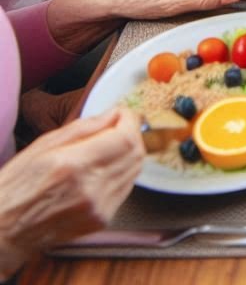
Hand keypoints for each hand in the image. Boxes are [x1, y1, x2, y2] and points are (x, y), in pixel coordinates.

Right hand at [0, 109, 143, 275]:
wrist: (4, 229)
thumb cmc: (16, 186)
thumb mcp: (43, 145)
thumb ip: (84, 127)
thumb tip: (114, 114)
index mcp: (73, 166)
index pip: (125, 138)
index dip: (130, 120)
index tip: (124, 113)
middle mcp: (90, 189)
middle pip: (136, 154)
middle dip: (133, 133)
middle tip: (120, 126)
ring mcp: (98, 208)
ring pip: (135, 170)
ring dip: (129, 152)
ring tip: (109, 146)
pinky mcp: (101, 220)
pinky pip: (126, 188)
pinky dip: (122, 172)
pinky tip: (104, 168)